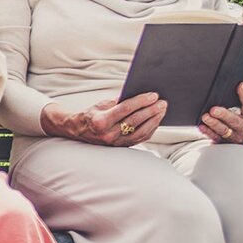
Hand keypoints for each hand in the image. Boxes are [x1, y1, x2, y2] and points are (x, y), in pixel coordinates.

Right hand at [44, 93, 167, 146]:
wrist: (79, 131)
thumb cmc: (92, 114)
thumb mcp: (102, 104)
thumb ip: (120, 101)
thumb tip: (141, 95)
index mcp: (100, 121)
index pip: (125, 109)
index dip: (140, 101)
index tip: (153, 95)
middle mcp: (108, 134)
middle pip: (135, 121)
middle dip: (151, 110)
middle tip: (162, 102)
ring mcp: (115, 143)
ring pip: (141, 131)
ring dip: (154, 120)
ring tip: (162, 110)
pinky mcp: (122, 146)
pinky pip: (140, 138)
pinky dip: (150, 128)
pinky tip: (156, 119)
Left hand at [201, 83, 242, 142]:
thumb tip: (241, 85)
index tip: (240, 86)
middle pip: (235, 121)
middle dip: (224, 115)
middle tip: (214, 110)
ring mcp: (235, 137)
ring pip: (224, 131)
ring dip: (214, 124)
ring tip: (206, 117)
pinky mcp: (225, 143)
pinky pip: (216, 138)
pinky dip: (208, 132)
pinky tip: (202, 127)